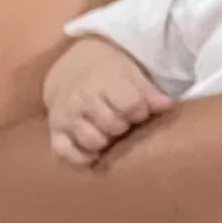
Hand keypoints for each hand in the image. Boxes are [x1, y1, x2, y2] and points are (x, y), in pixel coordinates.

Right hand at [41, 42, 170, 166]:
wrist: (73, 66)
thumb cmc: (109, 71)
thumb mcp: (131, 73)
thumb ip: (149, 92)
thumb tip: (167, 106)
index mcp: (104, 82)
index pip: (131, 105)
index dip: (140, 111)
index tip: (138, 109)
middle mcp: (82, 100)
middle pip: (113, 126)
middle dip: (123, 125)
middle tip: (121, 119)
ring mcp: (66, 117)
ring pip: (92, 142)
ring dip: (105, 141)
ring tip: (107, 131)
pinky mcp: (55, 130)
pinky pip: (65, 152)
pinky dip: (81, 156)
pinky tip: (93, 152)